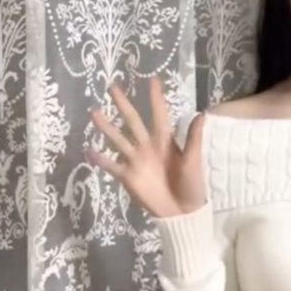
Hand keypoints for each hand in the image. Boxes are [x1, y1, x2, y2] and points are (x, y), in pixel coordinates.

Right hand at [86, 77, 205, 218]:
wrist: (182, 211)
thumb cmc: (191, 183)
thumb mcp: (193, 159)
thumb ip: (194, 138)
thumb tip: (202, 114)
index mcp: (165, 140)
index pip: (159, 113)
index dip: (156, 98)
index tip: (152, 79)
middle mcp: (147, 146)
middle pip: (133, 121)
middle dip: (123, 104)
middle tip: (112, 86)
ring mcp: (136, 160)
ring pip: (118, 139)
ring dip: (107, 126)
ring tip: (94, 112)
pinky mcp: (128, 176)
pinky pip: (112, 165)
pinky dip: (101, 159)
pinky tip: (89, 150)